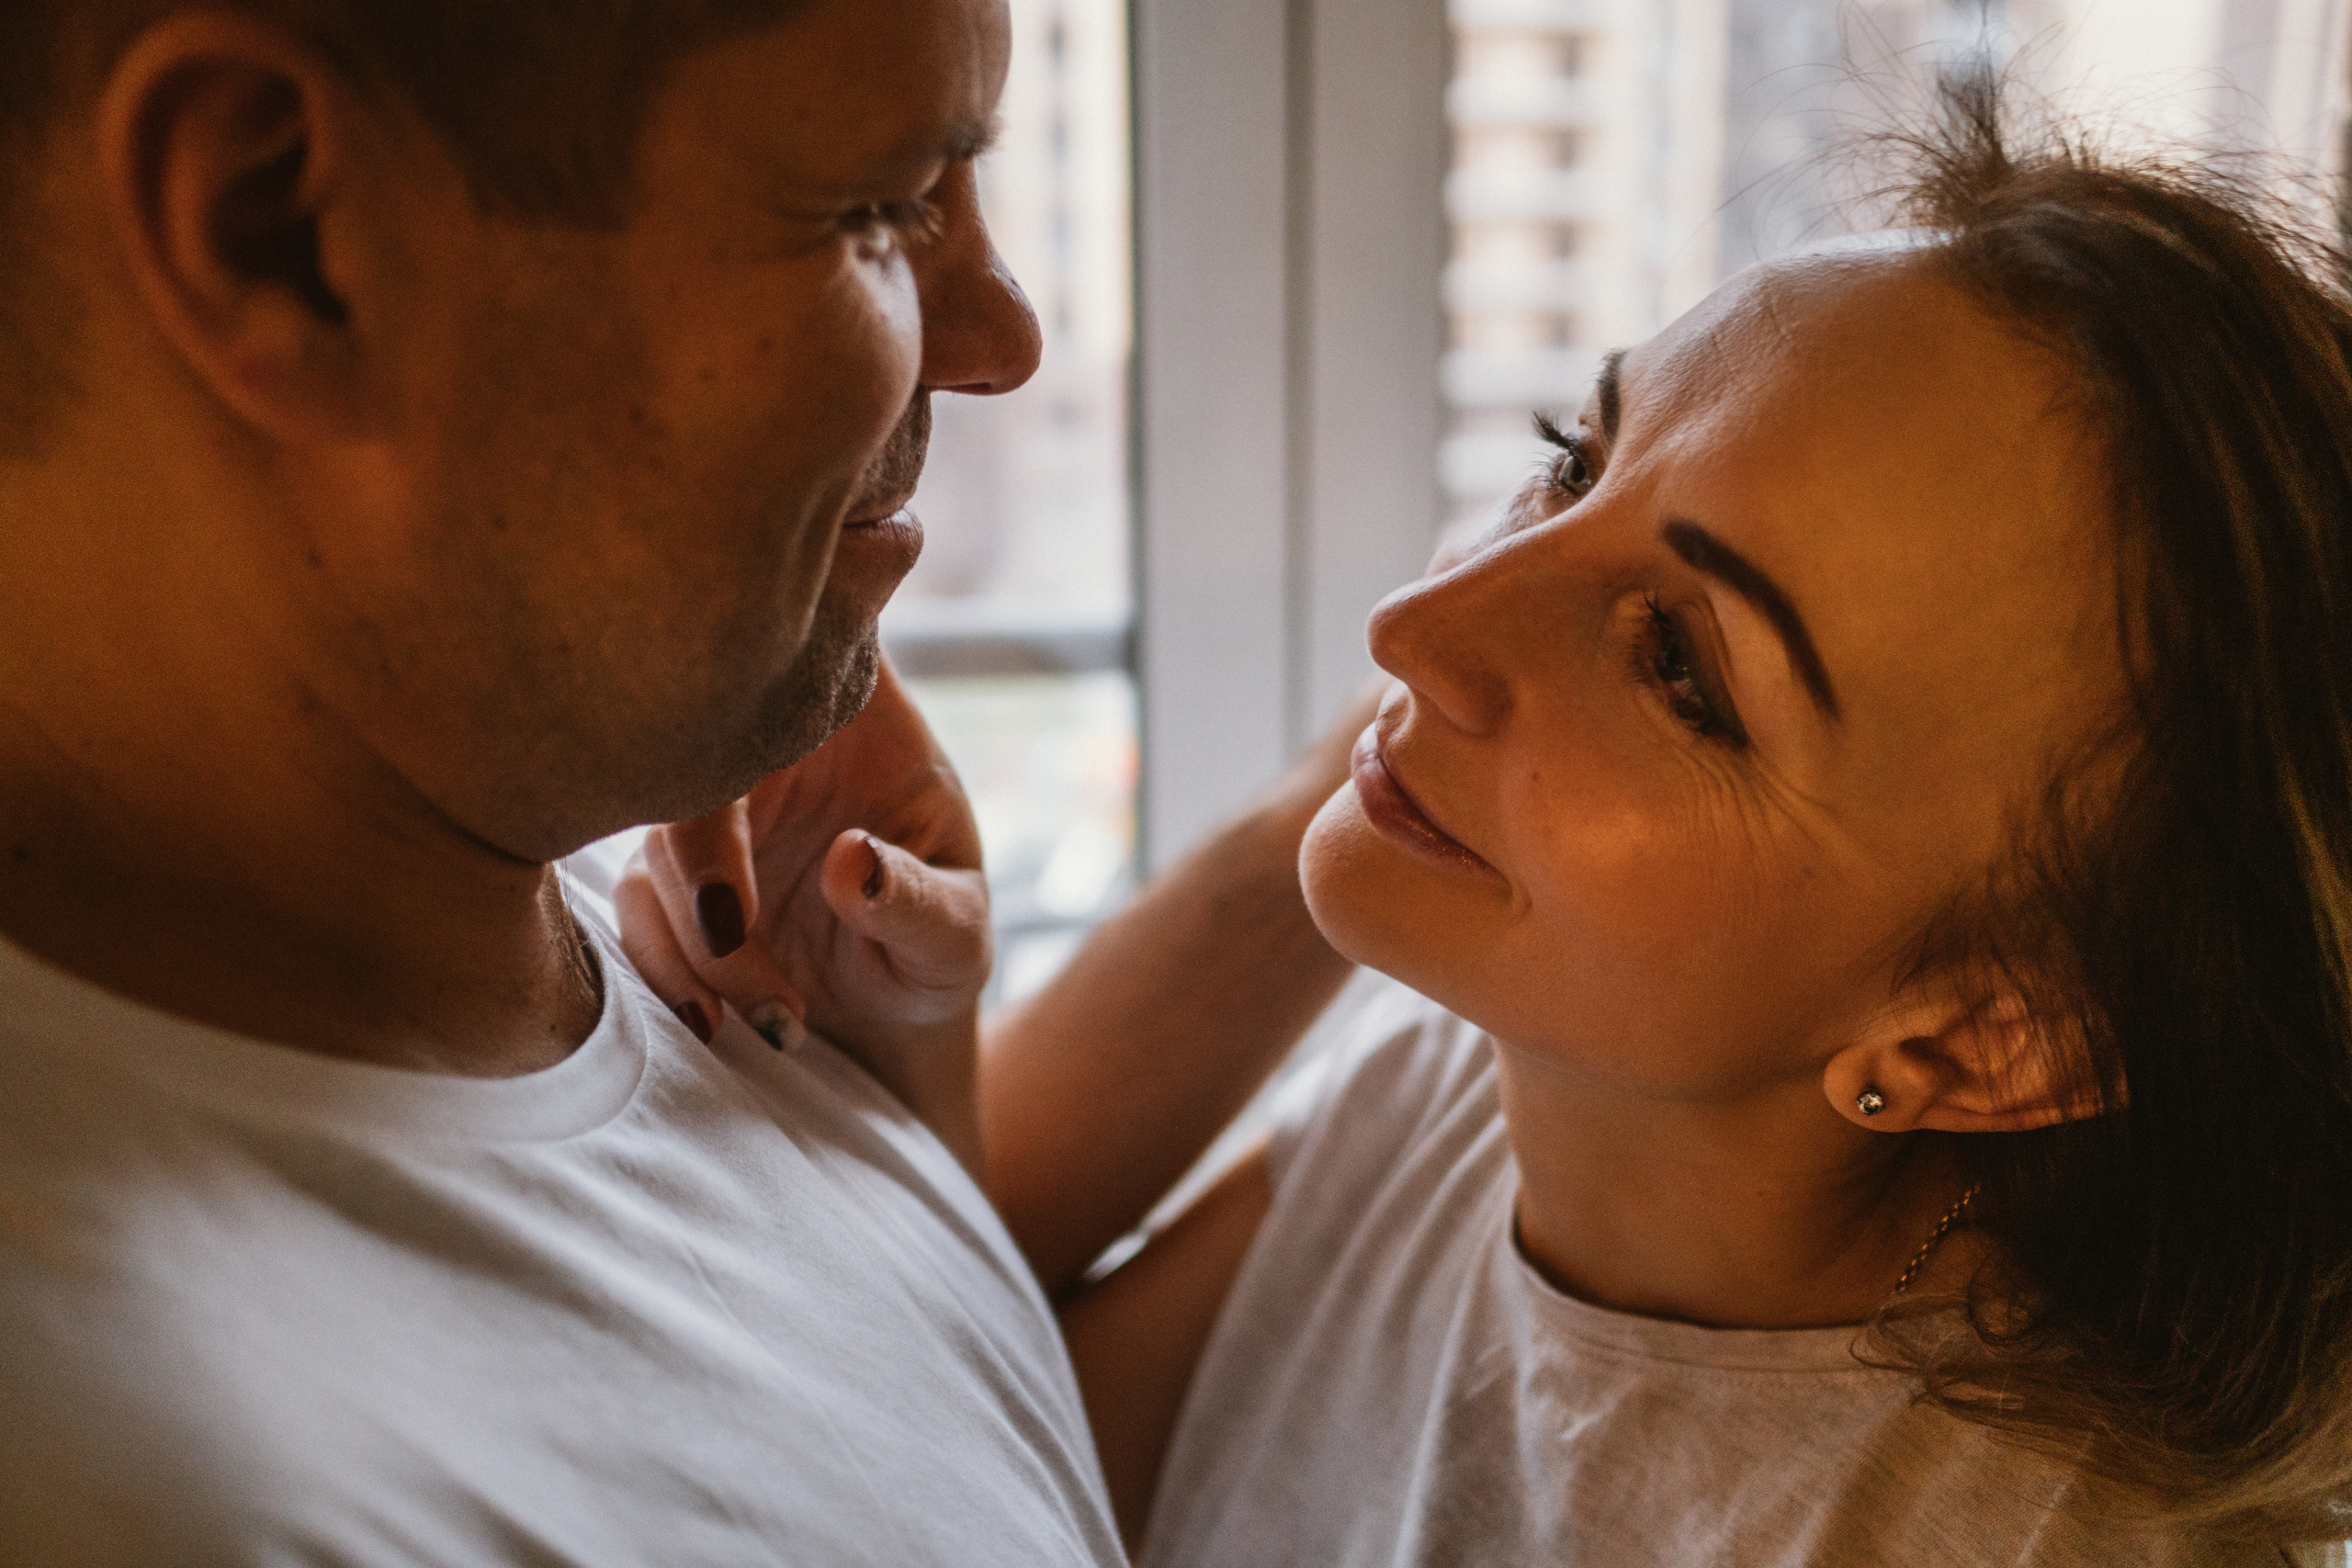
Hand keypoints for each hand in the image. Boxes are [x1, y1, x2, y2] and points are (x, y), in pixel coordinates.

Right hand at [616, 660, 989, 1167]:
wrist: (891, 1007)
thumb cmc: (938, 947)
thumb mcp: (956, 937)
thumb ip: (916, 901)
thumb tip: (850, 858)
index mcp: (851, 713)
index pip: (794, 650)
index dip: (753, 688)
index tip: (756, 767)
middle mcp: (767, 742)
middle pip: (695, 759)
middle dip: (708, 866)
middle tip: (743, 948)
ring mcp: (712, 803)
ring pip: (657, 840)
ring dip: (695, 941)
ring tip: (777, 1015)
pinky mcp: (670, 867)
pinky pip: (634, 900)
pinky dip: (665, 966)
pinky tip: (715, 1022)